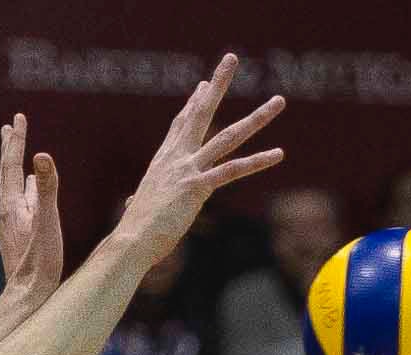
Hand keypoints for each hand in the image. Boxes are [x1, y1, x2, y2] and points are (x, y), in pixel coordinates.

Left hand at [0, 114, 62, 299]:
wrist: (28, 298)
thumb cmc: (41, 263)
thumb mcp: (48, 224)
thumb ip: (47, 190)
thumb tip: (42, 155)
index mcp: (12, 205)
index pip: (12, 165)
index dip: (17, 141)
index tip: (19, 118)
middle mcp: (7, 212)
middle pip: (7, 173)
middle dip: (9, 149)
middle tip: (9, 127)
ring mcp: (11, 226)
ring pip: (14, 189)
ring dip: (17, 170)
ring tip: (20, 156)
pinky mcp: (18, 238)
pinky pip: (22, 206)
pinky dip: (26, 192)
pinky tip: (32, 196)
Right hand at [113, 56, 286, 267]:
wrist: (131, 240)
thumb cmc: (136, 230)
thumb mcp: (140, 207)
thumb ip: (140, 200)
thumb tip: (132, 203)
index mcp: (164, 160)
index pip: (182, 123)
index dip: (194, 103)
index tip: (204, 86)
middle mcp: (177, 157)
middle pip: (202, 112)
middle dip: (218, 84)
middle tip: (232, 58)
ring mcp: (188, 169)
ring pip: (228, 136)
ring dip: (257, 117)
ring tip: (278, 101)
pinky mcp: (198, 187)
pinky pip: (233, 170)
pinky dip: (257, 161)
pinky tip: (278, 153)